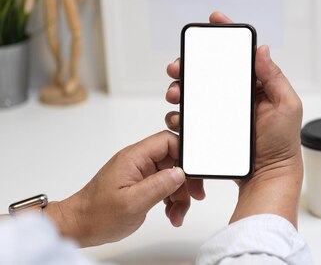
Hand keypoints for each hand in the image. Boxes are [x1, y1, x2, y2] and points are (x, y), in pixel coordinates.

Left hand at [44, 131, 186, 246]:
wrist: (79, 226)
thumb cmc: (97, 215)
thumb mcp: (132, 203)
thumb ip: (159, 185)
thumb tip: (181, 173)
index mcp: (134, 157)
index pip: (168, 141)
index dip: (185, 155)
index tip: (195, 174)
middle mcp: (138, 161)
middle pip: (174, 161)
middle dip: (187, 181)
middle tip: (194, 197)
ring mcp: (140, 173)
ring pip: (172, 176)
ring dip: (180, 196)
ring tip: (176, 215)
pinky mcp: (141, 184)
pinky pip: (165, 186)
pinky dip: (172, 200)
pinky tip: (171, 214)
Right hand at [165, 12, 303, 226]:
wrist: (269, 175)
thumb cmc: (283, 144)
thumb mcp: (287, 106)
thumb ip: (275, 78)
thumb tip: (262, 50)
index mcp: (256, 85)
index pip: (240, 54)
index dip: (226, 34)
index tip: (214, 20)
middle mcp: (238, 95)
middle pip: (209, 71)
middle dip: (190, 64)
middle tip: (178, 68)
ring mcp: (224, 112)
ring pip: (195, 93)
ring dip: (180, 88)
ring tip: (175, 93)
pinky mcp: (213, 129)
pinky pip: (192, 117)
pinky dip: (181, 114)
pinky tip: (178, 117)